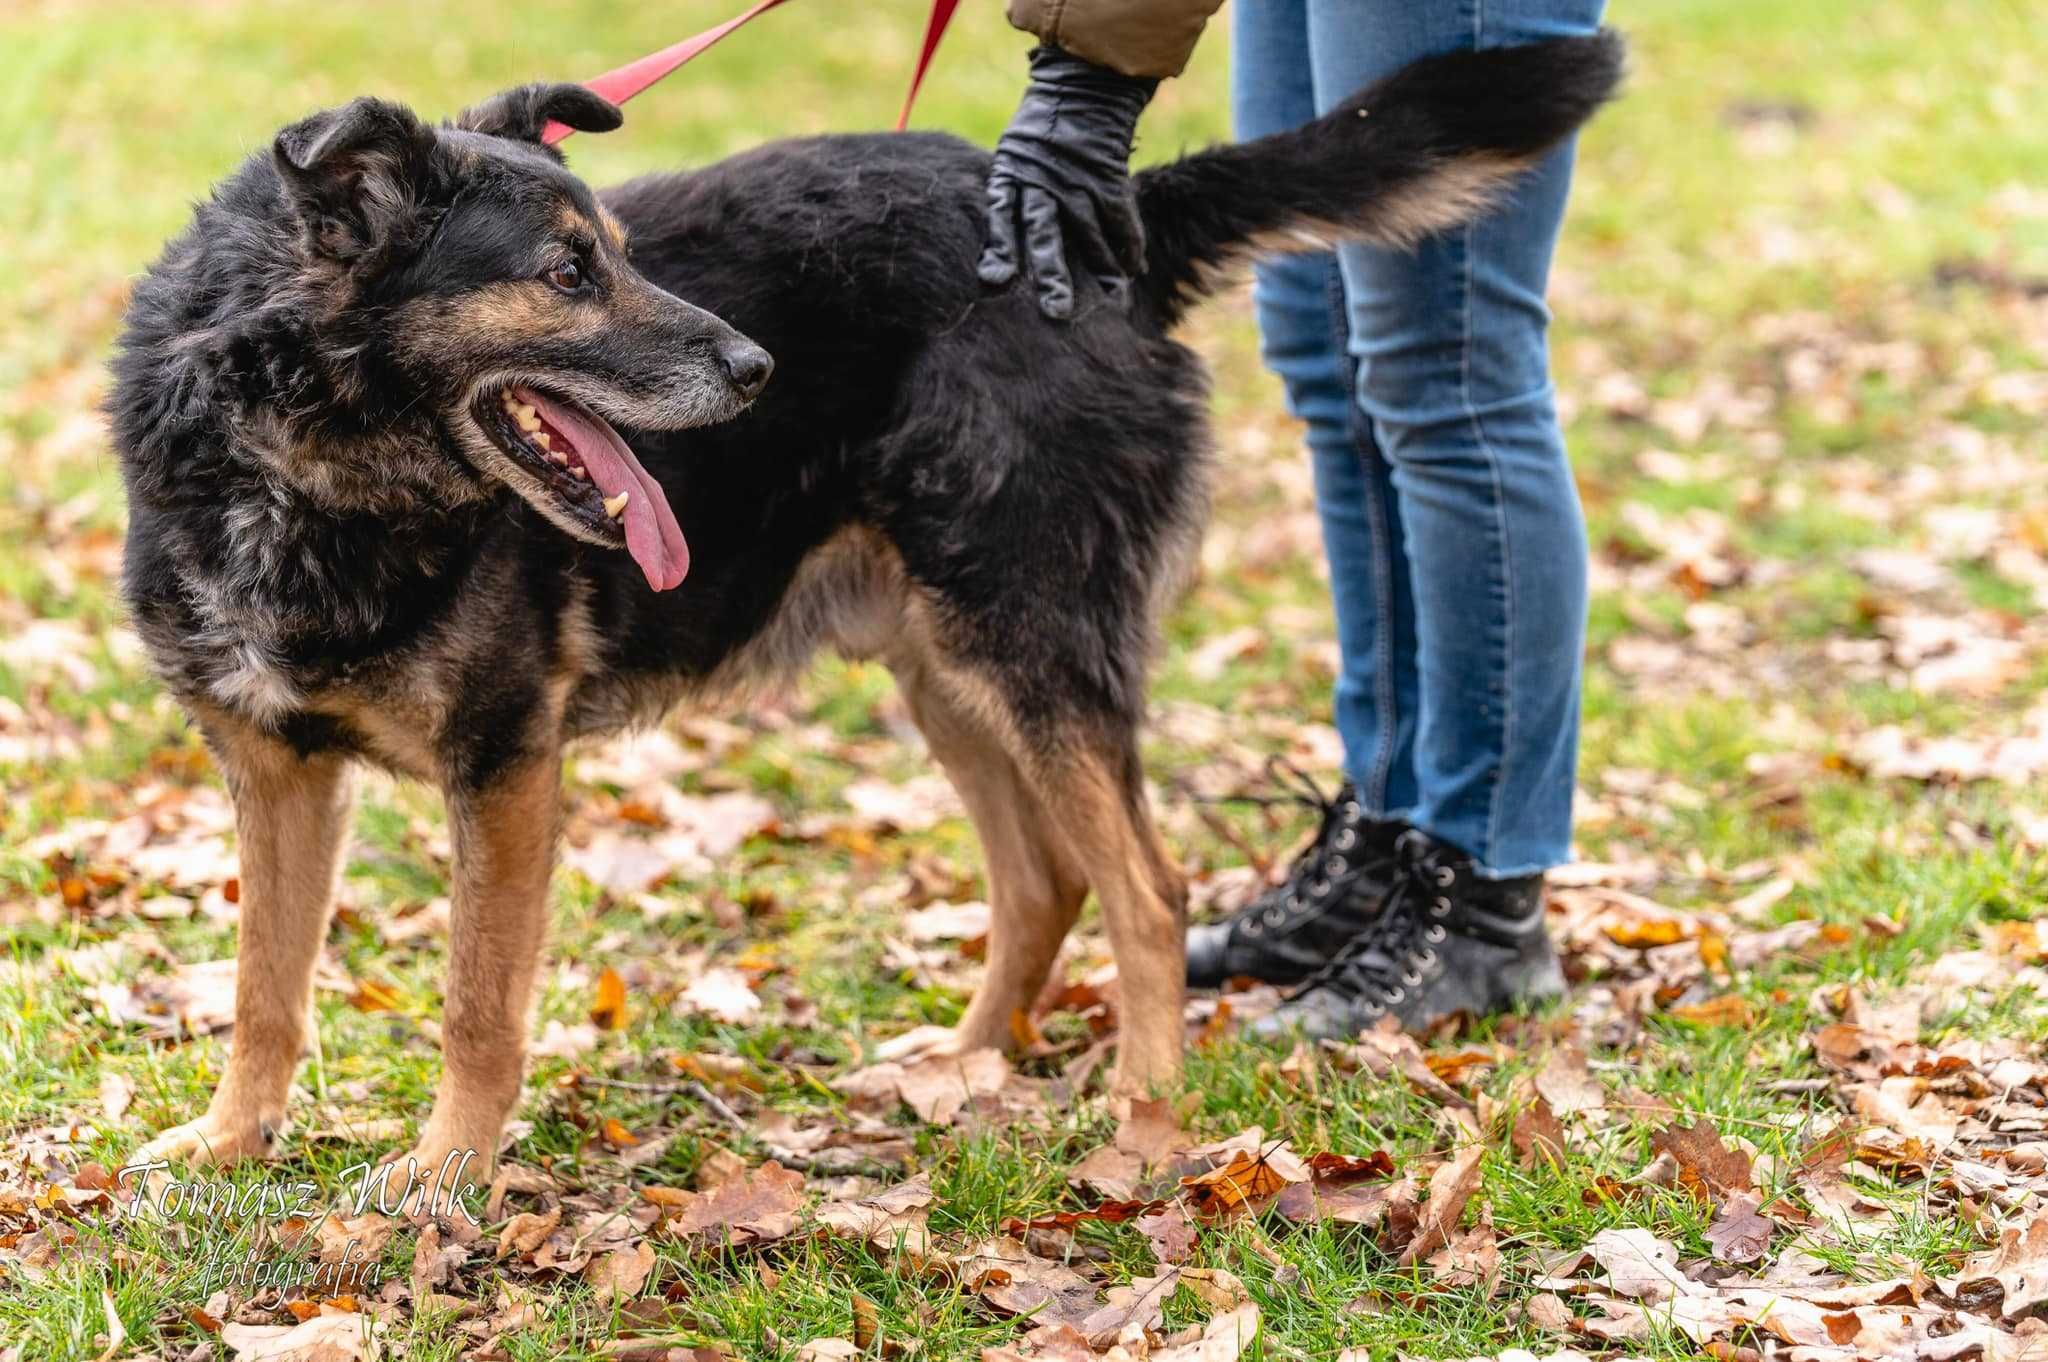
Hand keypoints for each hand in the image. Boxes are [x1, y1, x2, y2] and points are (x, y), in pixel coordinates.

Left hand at [978, 45, 1156, 320]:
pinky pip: (1121, 218)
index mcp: (1011, 175)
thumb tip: (1000, 261)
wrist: (1082, 87)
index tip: (994, 279)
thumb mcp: (1011, 156)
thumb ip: (1009, 200)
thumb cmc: (1038, 133)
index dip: (999, 248)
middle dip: (1052, 274)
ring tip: (1110, 302)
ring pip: (1090, 233)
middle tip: (1057, 311)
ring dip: (1101, 269)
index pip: (1001, 215)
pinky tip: (1132, 270)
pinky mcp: (1109, 177)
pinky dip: (1128, 244)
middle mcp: (1043, 182)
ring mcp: (1078, 180)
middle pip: (1044, 233)